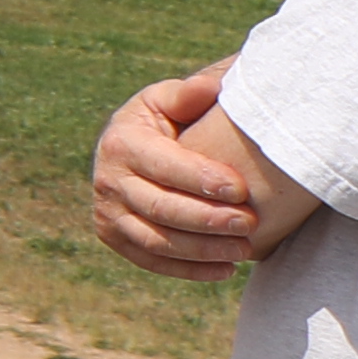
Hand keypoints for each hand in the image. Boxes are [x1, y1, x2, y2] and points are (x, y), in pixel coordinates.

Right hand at [89, 61, 265, 278]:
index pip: (162, 165)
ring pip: (155, 240)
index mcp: (121, 141)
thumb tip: (210, 88)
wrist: (136, 148)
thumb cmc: (167, 121)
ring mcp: (107, 212)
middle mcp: (107, 179)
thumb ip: (190, 94)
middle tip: (250, 223)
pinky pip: (151, 260)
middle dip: (207, 219)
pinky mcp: (113, 236)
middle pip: (159, 207)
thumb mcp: (171, 100)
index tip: (241, 189)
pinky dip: (188, 270)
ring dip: (202, 249)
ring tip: (244, 249)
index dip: (200, 179)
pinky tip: (226, 270)